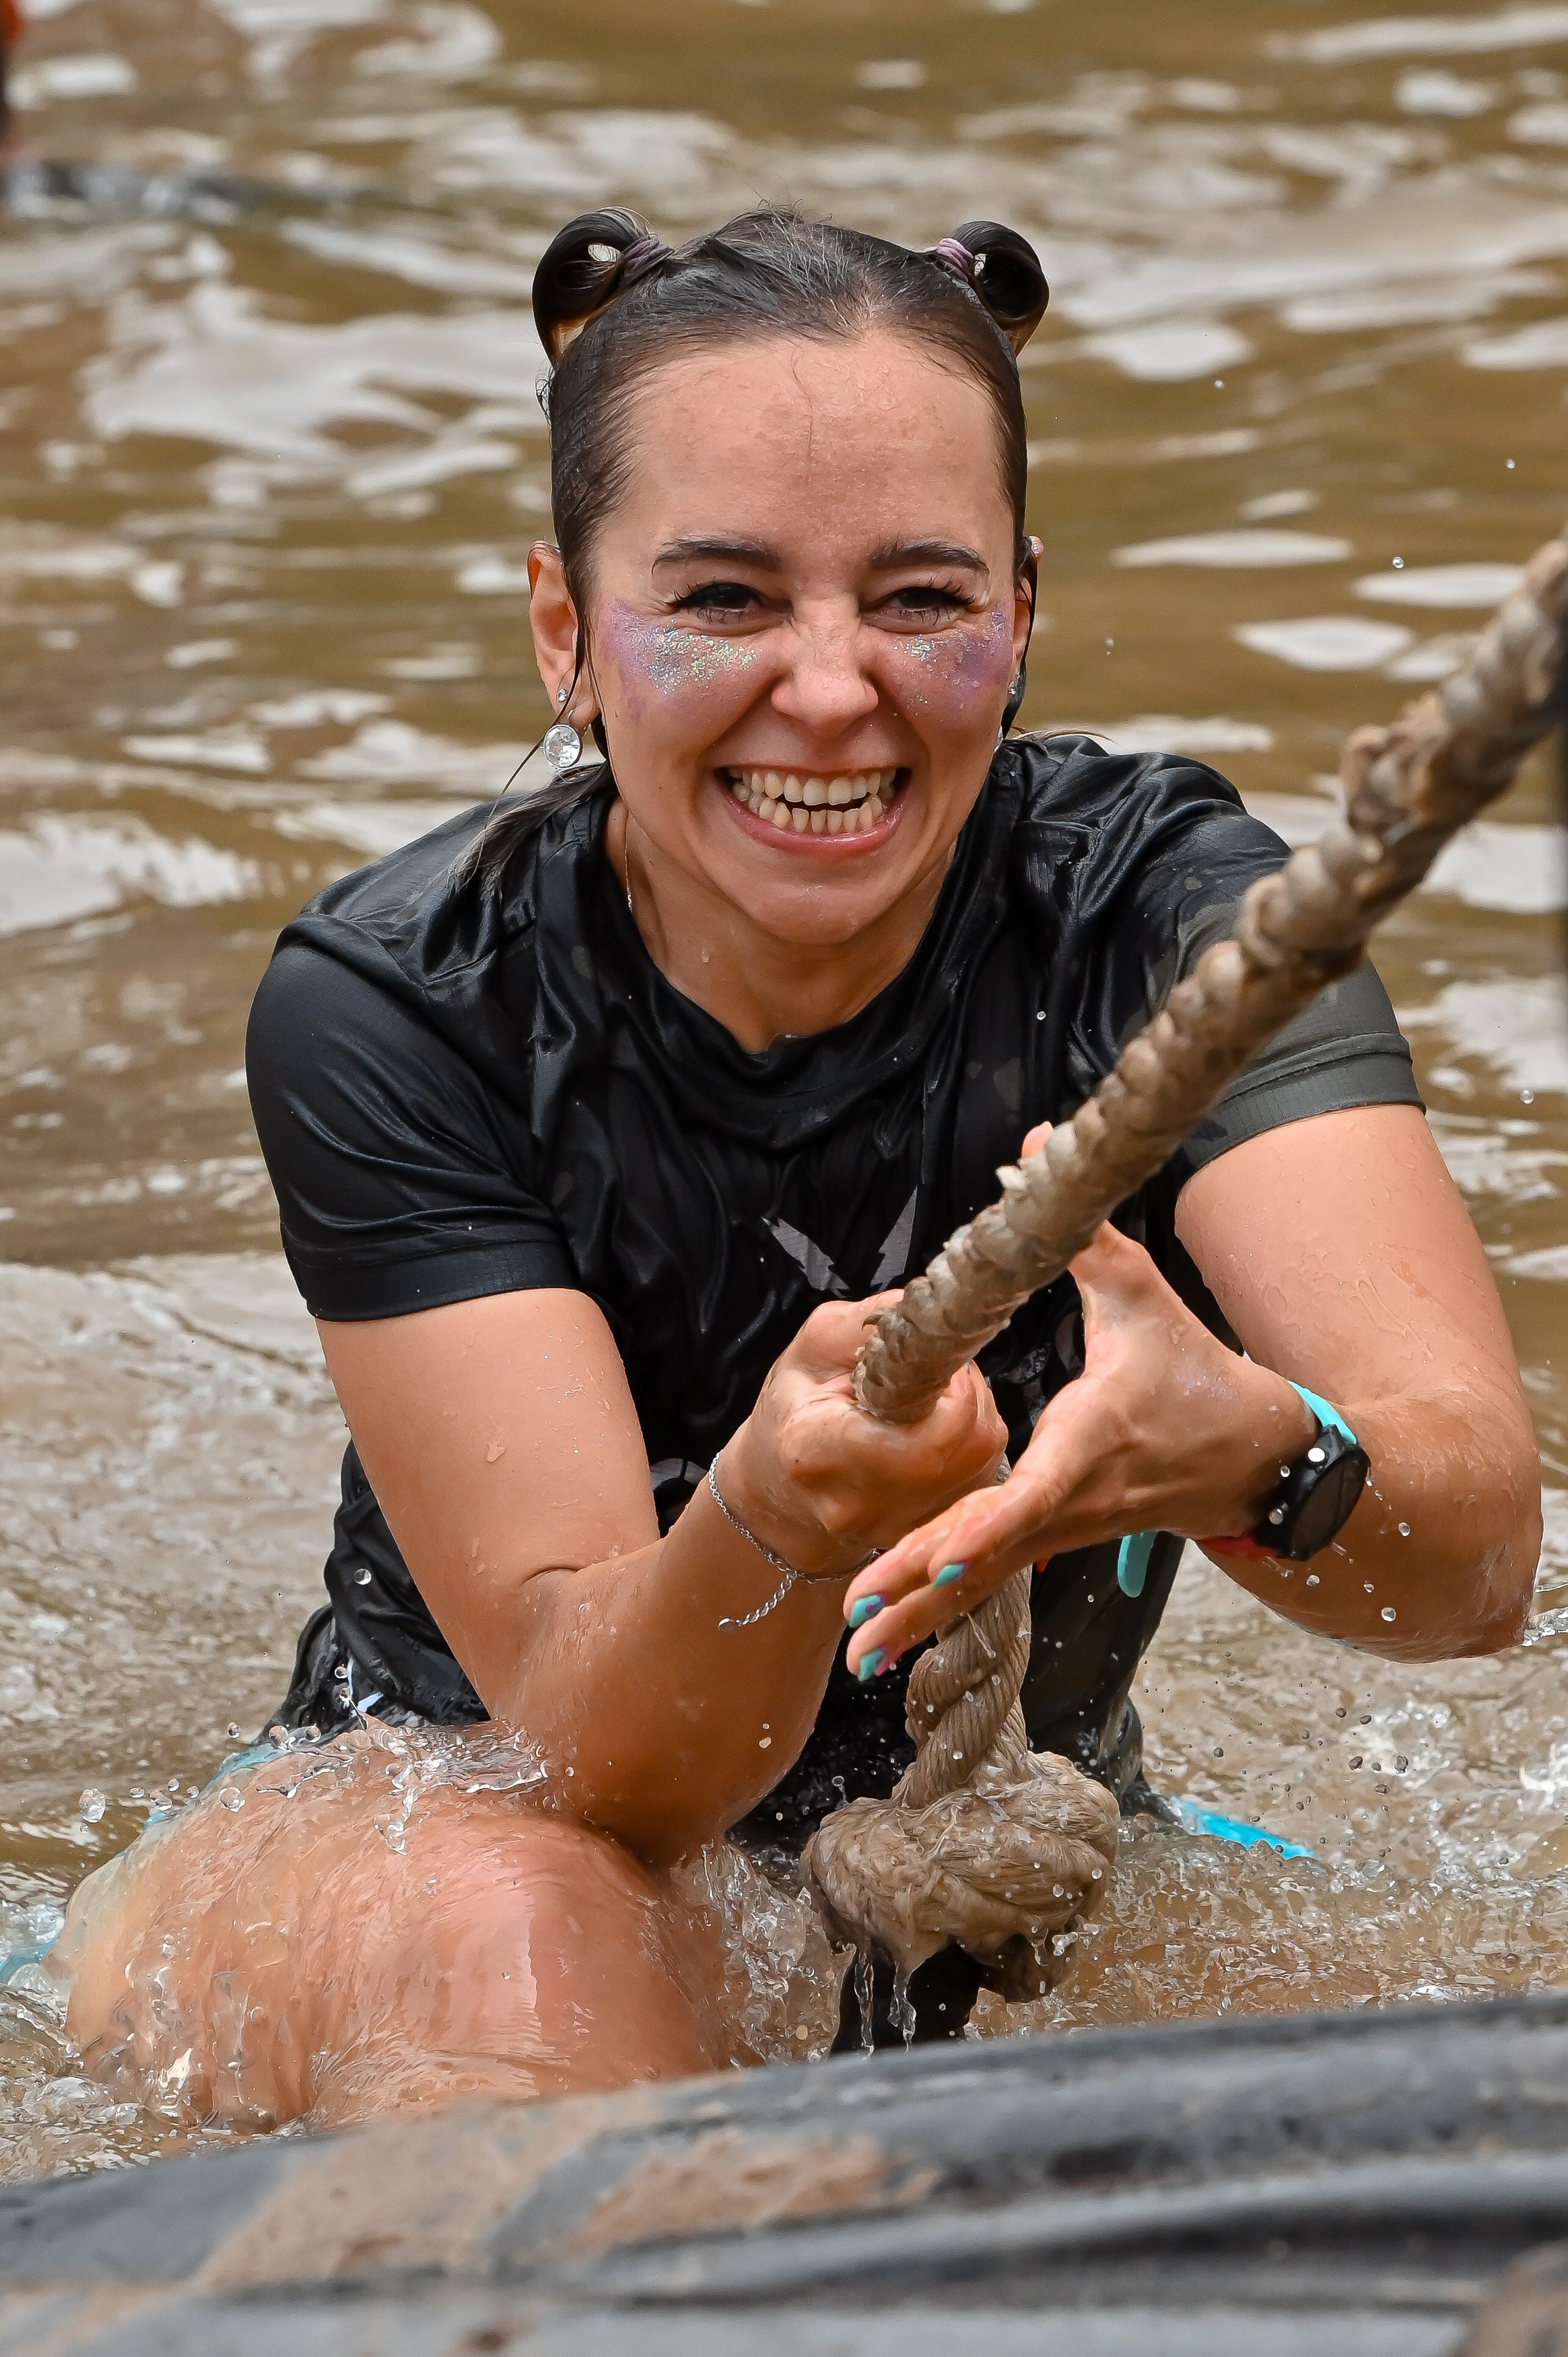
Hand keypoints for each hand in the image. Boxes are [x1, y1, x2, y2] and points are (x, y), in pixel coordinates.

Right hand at [720, 1297, 1008, 1578]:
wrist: (781, 1485)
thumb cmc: (795, 1407)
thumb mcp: (814, 1345)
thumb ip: (872, 1321)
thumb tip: (933, 1312)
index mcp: (817, 1451)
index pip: (923, 1439)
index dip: (953, 1390)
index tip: (937, 1360)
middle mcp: (858, 1502)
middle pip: (964, 1446)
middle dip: (968, 1393)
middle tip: (940, 1370)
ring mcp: (894, 1526)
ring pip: (981, 1460)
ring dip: (974, 1415)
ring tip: (934, 1398)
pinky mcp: (923, 1531)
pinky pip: (979, 1478)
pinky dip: (971, 1443)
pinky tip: (938, 1429)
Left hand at [841, 1168, 1313, 1674]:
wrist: (1256, 1460)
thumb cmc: (1195, 1376)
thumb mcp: (1143, 1295)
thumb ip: (1082, 1232)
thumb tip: (1035, 1148)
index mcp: (1088, 1446)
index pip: (1032, 1493)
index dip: (984, 1524)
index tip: (937, 1552)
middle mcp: (1069, 1502)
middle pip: (987, 1554)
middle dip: (920, 1589)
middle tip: (855, 1625)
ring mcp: (1061, 1532)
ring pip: (984, 1579)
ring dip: (921, 1617)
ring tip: (856, 1657)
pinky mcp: (1054, 1542)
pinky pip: (991, 1578)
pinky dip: (942, 1606)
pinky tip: (890, 1638)